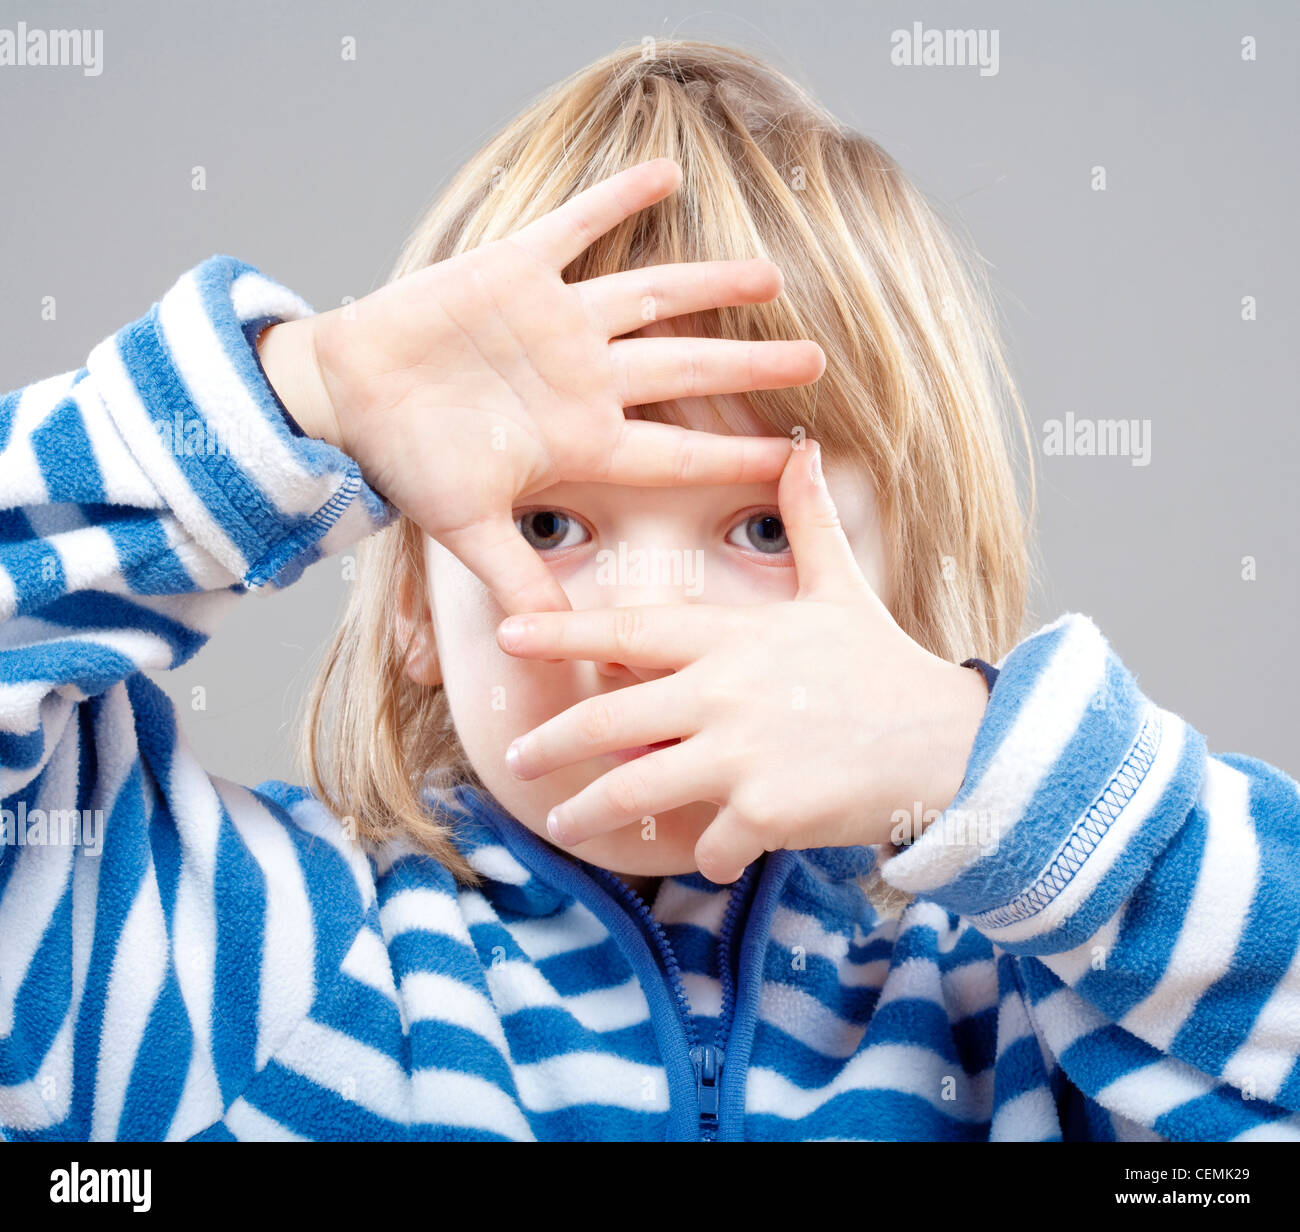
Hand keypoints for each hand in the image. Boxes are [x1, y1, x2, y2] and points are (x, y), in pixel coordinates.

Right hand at [256, 157, 824, 614]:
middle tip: (816, 359)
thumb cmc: (409, 462)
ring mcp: (556, 323)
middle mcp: (585, 379)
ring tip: (771, 275)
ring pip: (652, 295)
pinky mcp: (515, 272)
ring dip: (710, 283)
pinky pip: (576, 226)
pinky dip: (617, 198)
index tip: (791, 456)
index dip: (734, 454)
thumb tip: (551, 650)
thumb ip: (518, 580)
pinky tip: (667, 171)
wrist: (348, 398)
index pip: (676, 450)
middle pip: (687, 367)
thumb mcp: (467, 530)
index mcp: (581, 439)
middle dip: (750, 363)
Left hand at [494, 441, 989, 883]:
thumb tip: (803, 449)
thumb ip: (808, 522)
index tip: (509, 633)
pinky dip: (703, 854)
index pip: (629, 631)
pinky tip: (707, 856)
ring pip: (635, 790)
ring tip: (565, 823)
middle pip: (609, 721)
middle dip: (553, 743)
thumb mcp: (841, 588)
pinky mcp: (765, 813)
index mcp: (731, 636)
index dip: (563, 631)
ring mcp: (741, 754)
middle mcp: (723, 691)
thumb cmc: (885, 665)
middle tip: (516, 757)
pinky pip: (708, 842)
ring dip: (591, 811)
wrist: (951, 741)